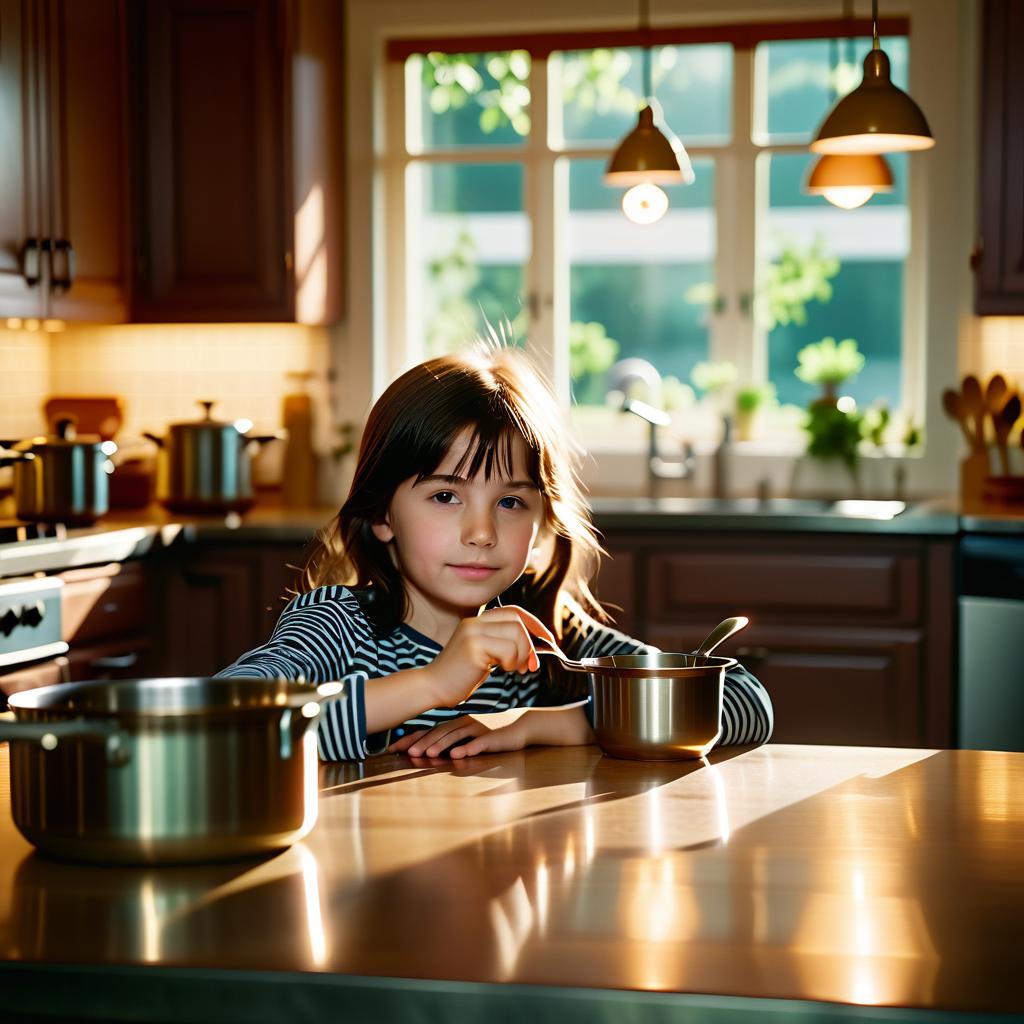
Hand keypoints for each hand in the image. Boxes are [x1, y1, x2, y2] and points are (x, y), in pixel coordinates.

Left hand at [388, 714, 528, 758]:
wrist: (521, 726)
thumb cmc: (492, 734)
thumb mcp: (469, 737)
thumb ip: (452, 742)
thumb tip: (429, 752)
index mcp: (456, 725)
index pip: (430, 731)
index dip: (412, 738)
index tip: (393, 748)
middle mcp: (463, 724)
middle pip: (439, 733)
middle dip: (422, 742)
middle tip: (406, 752)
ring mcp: (478, 729)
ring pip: (455, 737)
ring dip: (441, 745)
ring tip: (427, 754)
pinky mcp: (492, 737)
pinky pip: (478, 743)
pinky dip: (466, 748)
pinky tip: (457, 755)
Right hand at [420, 605, 555, 708]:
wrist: (432, 687)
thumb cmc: (460, 676)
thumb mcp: (483, 653)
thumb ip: (501, 643)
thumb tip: (533, 645)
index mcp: (477, 621)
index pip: (514, 612)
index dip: (534, 624)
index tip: (547, 640)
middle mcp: (475, 622)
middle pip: (518, 621)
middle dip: (530, 643)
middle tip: (530, 665)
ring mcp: (473, 632)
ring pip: (516, 634)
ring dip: (521, 655)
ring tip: (513, 669)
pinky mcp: (473, 647)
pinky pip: (507, 650)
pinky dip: (511, 662)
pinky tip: (502, 671)